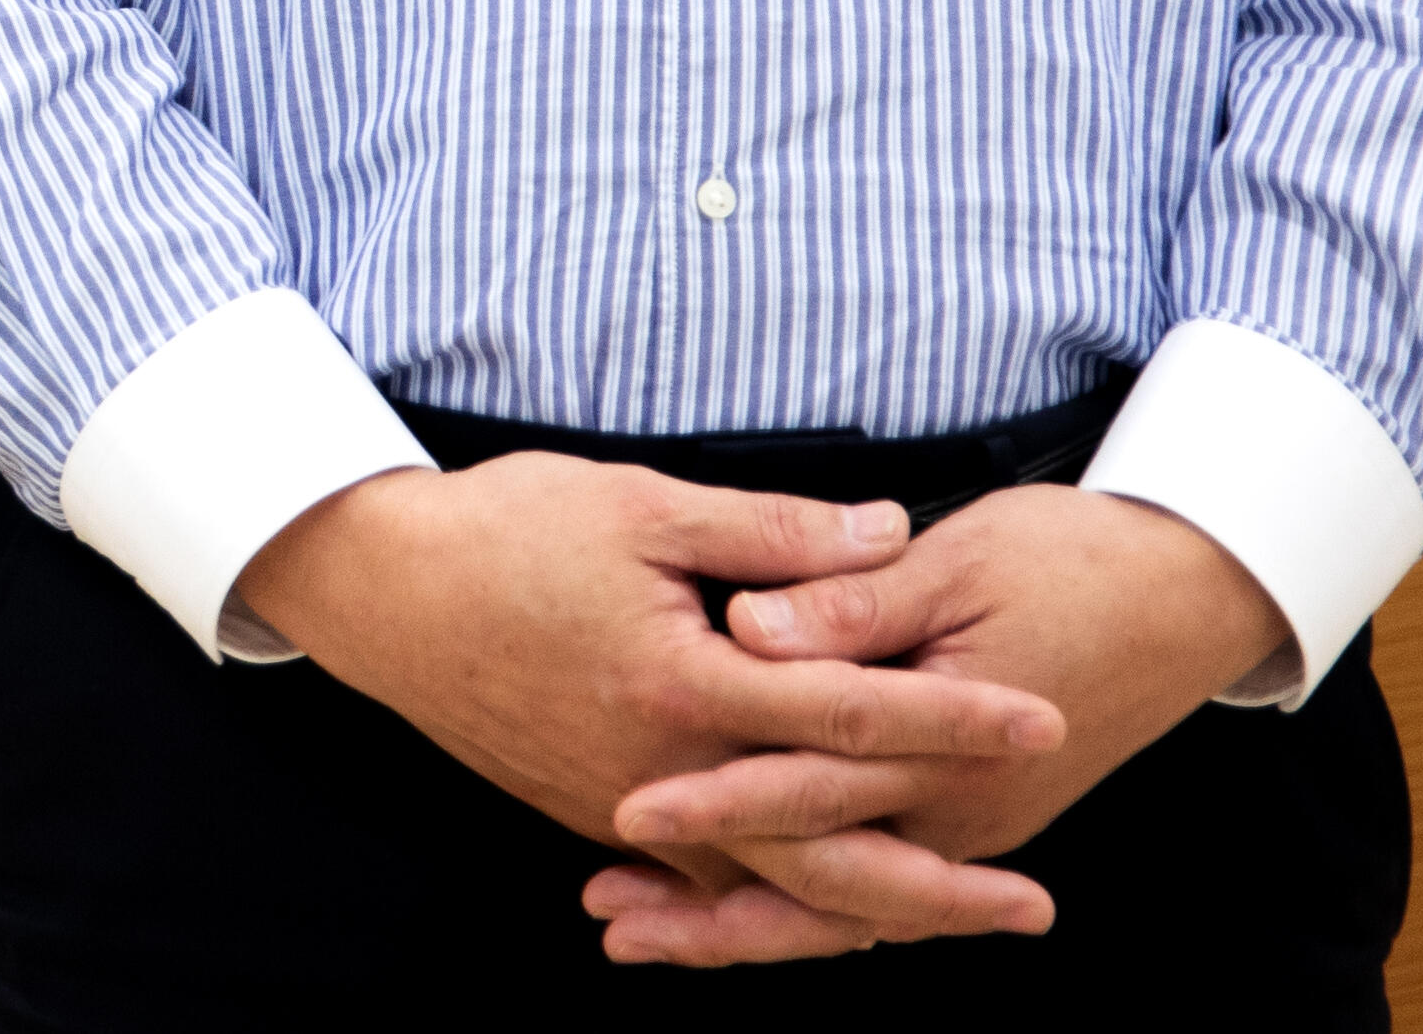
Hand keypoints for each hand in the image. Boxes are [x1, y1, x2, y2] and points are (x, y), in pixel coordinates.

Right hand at [240, 459, 1070, 956]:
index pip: (847, 710)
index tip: (1039, 718)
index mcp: (683, 682)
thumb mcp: (640, 504)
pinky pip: (707, 883)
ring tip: (952, 918)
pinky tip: (828, 908)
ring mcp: (625, 807)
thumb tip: (891, 531)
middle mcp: (662, 770)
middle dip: (937, 886)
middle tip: (1030, 904)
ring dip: (869, 910)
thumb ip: (772, 534)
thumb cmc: (506, 531)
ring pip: (768, 889)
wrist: (383, 592)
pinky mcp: (597, 817)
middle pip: (825, 857)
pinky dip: (776, 904)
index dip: (951, 714)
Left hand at [579, 485, 1291, 968]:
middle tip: (606, 919)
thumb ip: (854, 604)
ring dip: (746, 923)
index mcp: (951, 747)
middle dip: (711, 908)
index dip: (719, 805)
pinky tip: (733, 905)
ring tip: (638, 932)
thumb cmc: (1071, 561)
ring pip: (847, 904)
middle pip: (822, 883)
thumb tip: (751, 627)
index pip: (814, 787)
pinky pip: (878, 886)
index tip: (628, 815)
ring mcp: (973, 824)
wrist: (1188, 594)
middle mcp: (963, 809)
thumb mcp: (959, 562)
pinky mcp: (973, 818)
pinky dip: (804, 906)